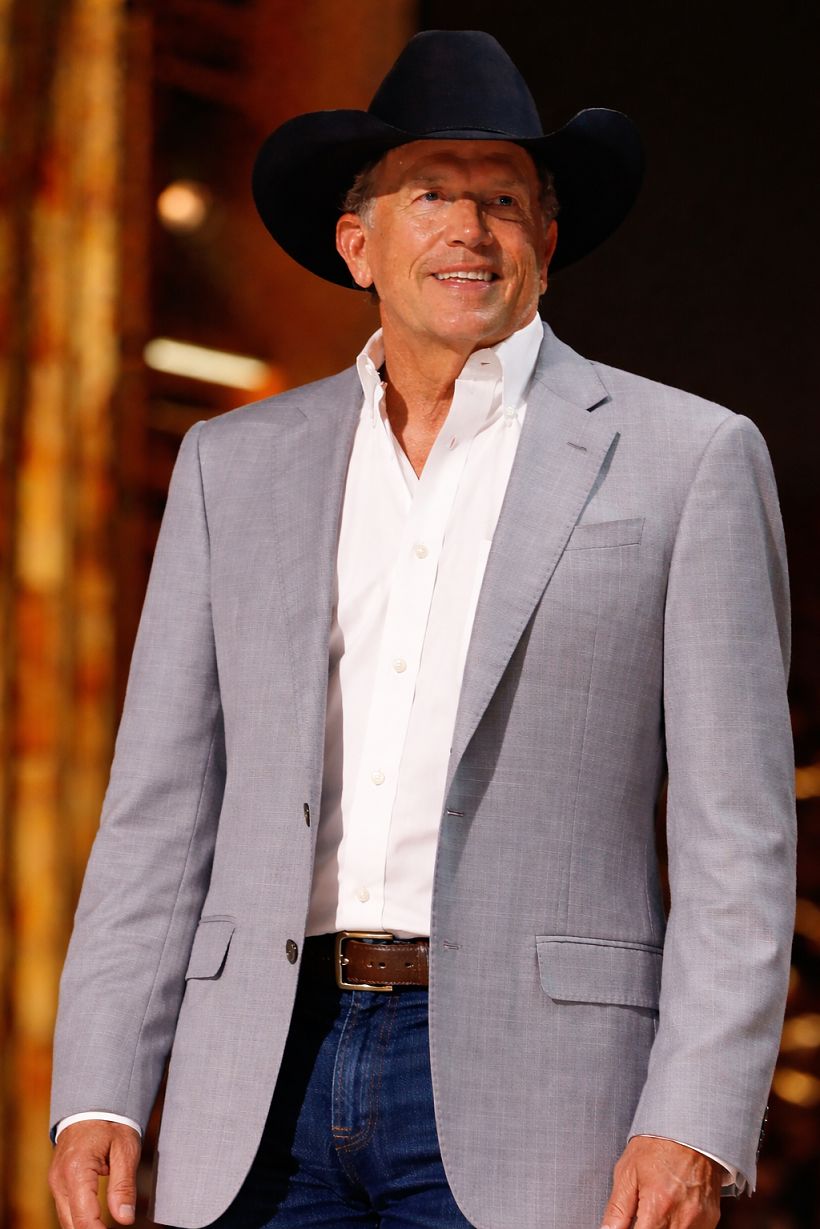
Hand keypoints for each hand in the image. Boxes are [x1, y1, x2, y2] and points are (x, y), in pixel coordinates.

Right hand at [48, 1120, 140, 1228]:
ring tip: (106, 1228)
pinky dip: (79, 1219)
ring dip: (85, 1228)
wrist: (92, 1104)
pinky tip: (96, 1223)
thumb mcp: (125, 1149)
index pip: (85, 1218)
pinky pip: (65, 1209)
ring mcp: (55, 1181)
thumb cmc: (111, 1123)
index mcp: (77, 1171)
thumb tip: (125, 1219)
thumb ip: (124, 1186)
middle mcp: (60, 1180)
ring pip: (66, 1220)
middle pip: (72, 1224)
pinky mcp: (57, 1182)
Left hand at [600, 1137, 721, 1228]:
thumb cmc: (657, 1145)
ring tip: (656, 1212)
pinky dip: (680, 1228)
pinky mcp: (711, 1219)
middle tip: (642, 1216)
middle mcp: (682, 1218)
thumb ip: (617, 1210)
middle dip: (647, 1228)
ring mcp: (700, 1221)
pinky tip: (671, 1214)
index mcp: (657, 1206)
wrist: (690, 1129)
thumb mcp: (627, 1173)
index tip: (631, 1224)